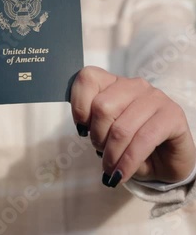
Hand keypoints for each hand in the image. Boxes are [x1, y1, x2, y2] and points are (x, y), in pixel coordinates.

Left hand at [71, 66, 195, 186]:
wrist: (167, 163)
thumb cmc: (131, 146)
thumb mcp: (107, 134)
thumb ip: (92, 123)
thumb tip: (82, 128)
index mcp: (115, 83)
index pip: (88, 78)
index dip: (79, 106)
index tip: (83, 129)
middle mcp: (135, 85)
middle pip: (102, 106)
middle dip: (98, 137)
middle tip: (102, 152)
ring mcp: (156, 97)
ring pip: (121, 127)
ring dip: (112, 154)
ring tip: (111, 168)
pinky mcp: (172, 115)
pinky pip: (144, 139)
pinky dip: (129, 162)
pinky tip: (123, 173)